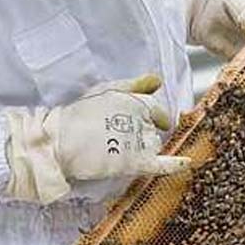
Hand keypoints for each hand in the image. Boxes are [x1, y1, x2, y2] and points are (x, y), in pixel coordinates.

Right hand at [1, 74, 190, 203]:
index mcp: (134, 99)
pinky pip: (161, 164)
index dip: (152, 117)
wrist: (58, 141)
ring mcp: (139, 140)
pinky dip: (175, 164)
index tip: (142, 123)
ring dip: (143, 148)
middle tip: (119, 139)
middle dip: (143, 133)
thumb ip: (132, 86)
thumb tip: (157, 80)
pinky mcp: (135, 161)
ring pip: (153, 145)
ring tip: (116, 150)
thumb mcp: (103, 91)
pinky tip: (187, 163)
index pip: (155, 110)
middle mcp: (141, 117)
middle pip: (155, 129)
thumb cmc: (76, 115)